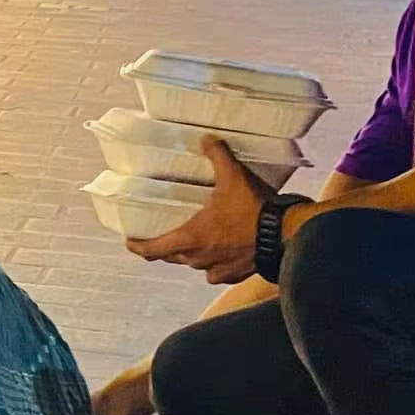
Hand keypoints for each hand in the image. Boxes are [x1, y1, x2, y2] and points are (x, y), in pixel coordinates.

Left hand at [126, 137, 272, 283]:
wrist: (284, 234)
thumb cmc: (253, 209)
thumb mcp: (233, 176)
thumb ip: (217, 155)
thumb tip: (207, 139)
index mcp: (191, 237)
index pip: (154, 249)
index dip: (139, 247)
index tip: (130, 243)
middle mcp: (199, 258)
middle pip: (173, 257)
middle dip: (166, 248)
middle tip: (161, 238)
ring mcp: (217, 269)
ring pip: (195, 264)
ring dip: (192, 255)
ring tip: (195, 241)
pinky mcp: (234, 275)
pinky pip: (216, 272)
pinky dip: (215, 263)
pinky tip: (221, 254)